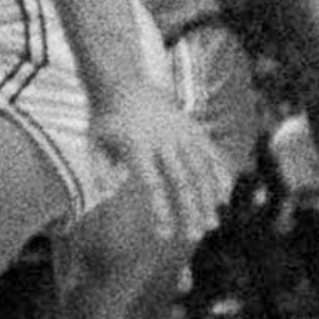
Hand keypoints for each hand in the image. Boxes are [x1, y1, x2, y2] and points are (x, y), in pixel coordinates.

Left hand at [91, 95, 230, 246]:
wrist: (123, 82)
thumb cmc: (106, 120)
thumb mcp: (94, 143)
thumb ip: (100, 171)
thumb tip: (108, 196)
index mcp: (137, 147)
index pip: (153, 185)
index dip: (161, 212)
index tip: (165, 236)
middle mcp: (164, 141)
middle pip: (182, 181)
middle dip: (191, 211)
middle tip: (196, 236)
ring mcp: (181, 133)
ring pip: (201, 170)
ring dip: (208, 199)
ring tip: (212, 224)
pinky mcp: (192, 128)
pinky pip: (211, 153)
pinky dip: (220, 174)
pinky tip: (225, 196)